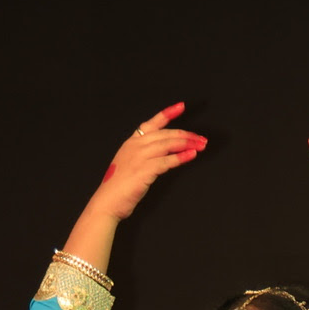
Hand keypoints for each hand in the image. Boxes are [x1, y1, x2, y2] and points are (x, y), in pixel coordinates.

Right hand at [98, 103, 207, 222]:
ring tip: (201, 146)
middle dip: (186, 135)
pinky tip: (191, 156)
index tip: (181, 107)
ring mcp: (139, 156)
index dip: (167, 113)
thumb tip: (166, 154)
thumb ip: (144, 156)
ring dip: (187, 144)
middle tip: (201, 138)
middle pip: (166, 134)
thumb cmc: (118, 187)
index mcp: (131, 142)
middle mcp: (135, 145)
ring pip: (168, 144)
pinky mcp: (145, 169)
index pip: (151, 123)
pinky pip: (167, 160)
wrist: (107, 202)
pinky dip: (181, 157)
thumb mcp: (129, 164)